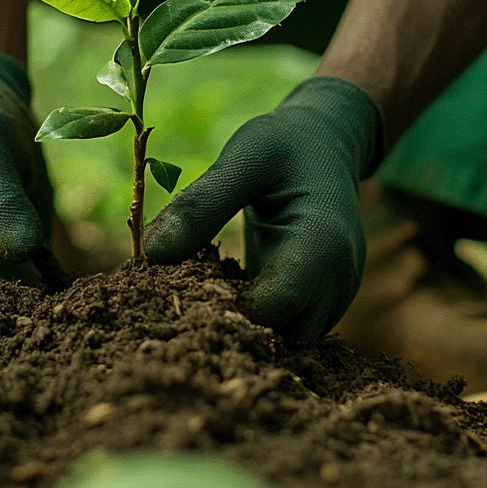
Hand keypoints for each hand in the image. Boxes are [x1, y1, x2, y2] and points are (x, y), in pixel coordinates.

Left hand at [144, 76, 383, 341]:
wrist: (327, 146)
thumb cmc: (284, 146)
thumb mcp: (243, 158)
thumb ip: (202, 205)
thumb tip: (151, 255)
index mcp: (323, 244)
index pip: (272, 308)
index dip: (220, 308)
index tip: (174, 287)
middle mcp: (336, 282)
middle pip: (277, 336)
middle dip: (226, 324)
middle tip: (178, 293)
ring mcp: (331, 298)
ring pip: (279, 341)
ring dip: (237, 325)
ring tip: (196, 289)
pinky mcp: (316, 304)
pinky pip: (281, 330)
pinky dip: (248, 318)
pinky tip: (215, 289)